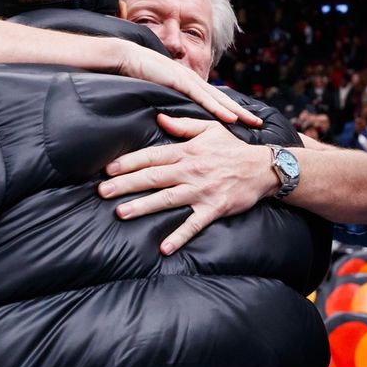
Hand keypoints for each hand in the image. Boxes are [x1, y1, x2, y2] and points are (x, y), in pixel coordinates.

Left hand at [97, 114, 278, 254]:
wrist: (264, 168)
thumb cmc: (234, 148)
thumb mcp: (210, 129)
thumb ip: (183, 125)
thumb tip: (158, 119)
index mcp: (188, 151)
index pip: (153, 156)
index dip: (129, 162)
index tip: (108, 169)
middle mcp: (191, 171)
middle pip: (153, 177)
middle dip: (126, 184)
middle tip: (102, 191)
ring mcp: (202, 191)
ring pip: (167, 199)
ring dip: (144, 206)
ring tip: (121, 213)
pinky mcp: (214, 208)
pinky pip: (194, 224)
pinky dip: (179, 236)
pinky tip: (164, 248)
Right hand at [116, 44, 261, 127]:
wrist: (125, 57)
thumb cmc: (138, 73)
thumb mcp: (158, 89)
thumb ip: (169, 99)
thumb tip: (175, 116)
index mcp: (189, 82)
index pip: (214, 98)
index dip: (230, 108)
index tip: (245, 119)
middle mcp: (193, 80)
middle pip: (222, 99)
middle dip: (242, 111)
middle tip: (258, 123)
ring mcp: (189, 80)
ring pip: (218, 99)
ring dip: (237, 112)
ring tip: (253, 122)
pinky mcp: (181, 82)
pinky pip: (203, 98)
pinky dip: (218, 109)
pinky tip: (231, 118)